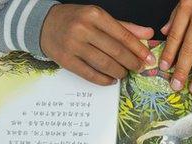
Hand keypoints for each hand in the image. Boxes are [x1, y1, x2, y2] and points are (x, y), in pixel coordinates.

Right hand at [40, 4, 154, 85]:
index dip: (139, 49)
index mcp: (94, 15)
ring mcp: (73, 45)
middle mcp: (83, 29)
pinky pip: (90, 74)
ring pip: (104, 64)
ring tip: (124, 73)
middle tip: (138, 68)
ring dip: (119, 72)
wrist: (43, 24)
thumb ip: (124, 27)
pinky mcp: (65, 60)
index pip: (123, 35)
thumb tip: (148, 34)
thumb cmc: (76, 20)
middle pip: (115, 51)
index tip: (148, 58)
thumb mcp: (99, 18)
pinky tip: (111, 79)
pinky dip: (104, 80)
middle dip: (132, 63)